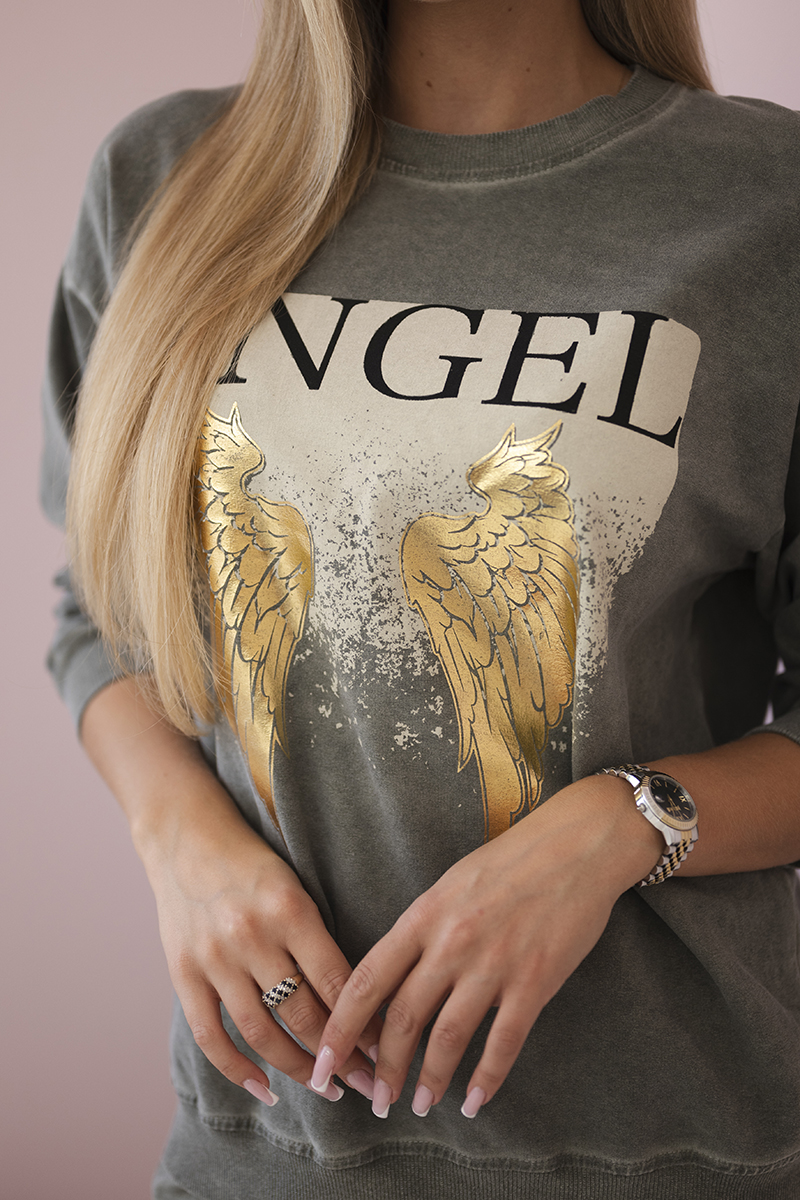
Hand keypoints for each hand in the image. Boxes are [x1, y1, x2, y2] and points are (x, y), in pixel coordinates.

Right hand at [81, 678, 379, 1106]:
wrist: (185, 836)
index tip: (387, 1053)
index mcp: (290, 908)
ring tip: (327, 1088)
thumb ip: (318, 938)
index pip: (337, 981)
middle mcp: (252, 935)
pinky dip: (237, 1068)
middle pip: (303, 1014)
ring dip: (298, 1068)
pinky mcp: (183, 972)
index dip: (365, 1024)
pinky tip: (264, 1088)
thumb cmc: (252, 862)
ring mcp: (214, 956)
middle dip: (341, 1055)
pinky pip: (211, 1034)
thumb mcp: (296, 886)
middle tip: (369, 1084)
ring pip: (263, 1031)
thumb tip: (359, 1001)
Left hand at [310, 774, 660, 1118]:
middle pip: (402, 1018)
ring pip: (447, 1037)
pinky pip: (504, 1042)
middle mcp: (451, 942)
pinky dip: (486, 1079)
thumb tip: (393, 979)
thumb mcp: (450, 885)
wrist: (575, 845)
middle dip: (383, 1068)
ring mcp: (494, 964)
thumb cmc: (510, 861)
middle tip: (376, 1102)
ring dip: (429, 1080)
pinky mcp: (535, 981)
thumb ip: (421, 930)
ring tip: (419, 1105)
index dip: (340, 1028)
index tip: (323, 1062)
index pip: (367, 980)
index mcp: (424, 916)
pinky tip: (474, 1101)